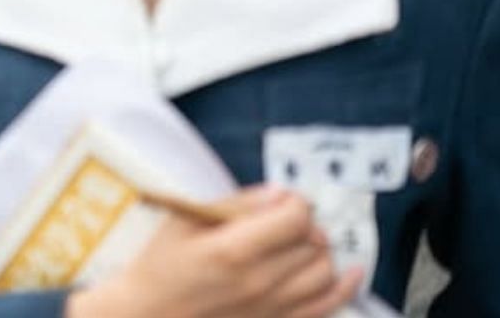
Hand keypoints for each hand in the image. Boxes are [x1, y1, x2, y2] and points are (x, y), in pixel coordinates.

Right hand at [68, 185, 364, 317]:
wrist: (148, 315)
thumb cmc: (160, 267)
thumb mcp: (184, 222)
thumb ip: (235, 204)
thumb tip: (278, 194)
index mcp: (232, 250)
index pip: (294, 217)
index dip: (296, 202)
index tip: (286, 200)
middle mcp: (259, 281)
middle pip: (312, 242)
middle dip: (306, 225)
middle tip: (289, 220)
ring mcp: (271, 308)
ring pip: (325, 272)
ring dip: (322, 251)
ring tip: (306, 242)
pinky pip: (326, 306)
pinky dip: (344, 287)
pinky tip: (351, 272)